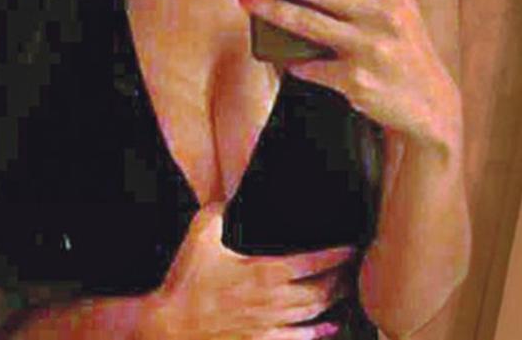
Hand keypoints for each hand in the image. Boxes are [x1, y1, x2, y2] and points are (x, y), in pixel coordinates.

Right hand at [146, 202, 351, 338]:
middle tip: (353, 267)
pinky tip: (329, 326)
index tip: (352, 247)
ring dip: (334, 301)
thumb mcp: (201, 233)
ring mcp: (269, 325)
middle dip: (342, 277)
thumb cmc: (186, 282)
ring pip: (314, 313)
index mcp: (264, 272)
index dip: (337, 255)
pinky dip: (318, 332)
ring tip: (346, 289)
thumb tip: (232, 196)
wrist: (169, 328)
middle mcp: (274, 300)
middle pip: (323, 290)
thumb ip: (220, 210)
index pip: (314, 262)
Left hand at [224, 0, 460, 148]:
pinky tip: (279, 52)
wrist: (430, 106)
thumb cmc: (406, 51)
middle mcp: (384, 15)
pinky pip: (309, 65)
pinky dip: (292, 59)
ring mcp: (369, 49)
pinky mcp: (355, 81)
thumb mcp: (399, 10)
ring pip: (304, 21)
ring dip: (266, 6)